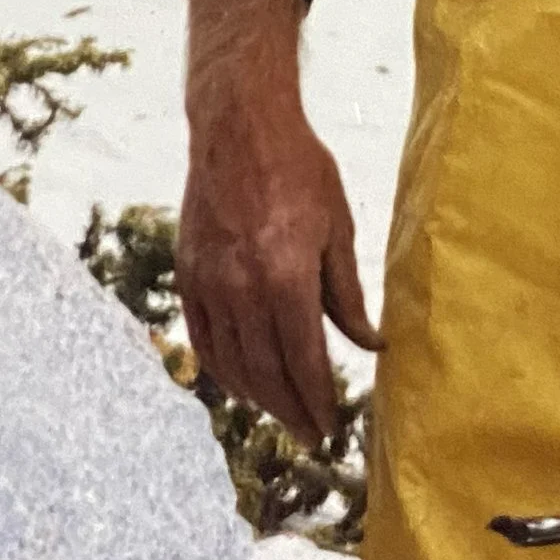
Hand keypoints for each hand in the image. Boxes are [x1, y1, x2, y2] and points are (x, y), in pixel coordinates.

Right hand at [177, 0, 381, 444]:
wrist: (238, 125)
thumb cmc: (298, 168)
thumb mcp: (339, 226)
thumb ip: (348, 293)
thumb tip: (371, 344)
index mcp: (286, 276)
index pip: (303, 361)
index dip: (318, 400)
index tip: (332, 427)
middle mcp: (242, 288)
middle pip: (266, 373)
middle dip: (291, 410)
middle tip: (311, 434)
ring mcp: (209, 283)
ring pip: (231, 363)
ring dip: (258, 397)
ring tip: (282, 412)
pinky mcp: (188, 273)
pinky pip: (203, 338)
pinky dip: (222, 368)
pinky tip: (240, 381)